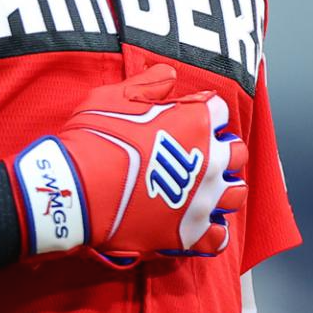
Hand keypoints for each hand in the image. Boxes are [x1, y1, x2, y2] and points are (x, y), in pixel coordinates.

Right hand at [8, 64, 247, 266]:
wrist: (76, 189)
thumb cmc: (94, 138)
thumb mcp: (114, 97)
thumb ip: (147, 85)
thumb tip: (168, 75)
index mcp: (195, 122)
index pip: (218, 110)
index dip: (204, 110)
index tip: (189, 115)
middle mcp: (207, 160)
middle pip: (236, 152)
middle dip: (224, 149)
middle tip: (204, 152)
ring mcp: (201, 199)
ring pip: (235, 194)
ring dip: (225, 188)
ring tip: (207, 188)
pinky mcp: (188, 233)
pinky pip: (217, 237)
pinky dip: (212, 232)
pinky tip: (199, 224)